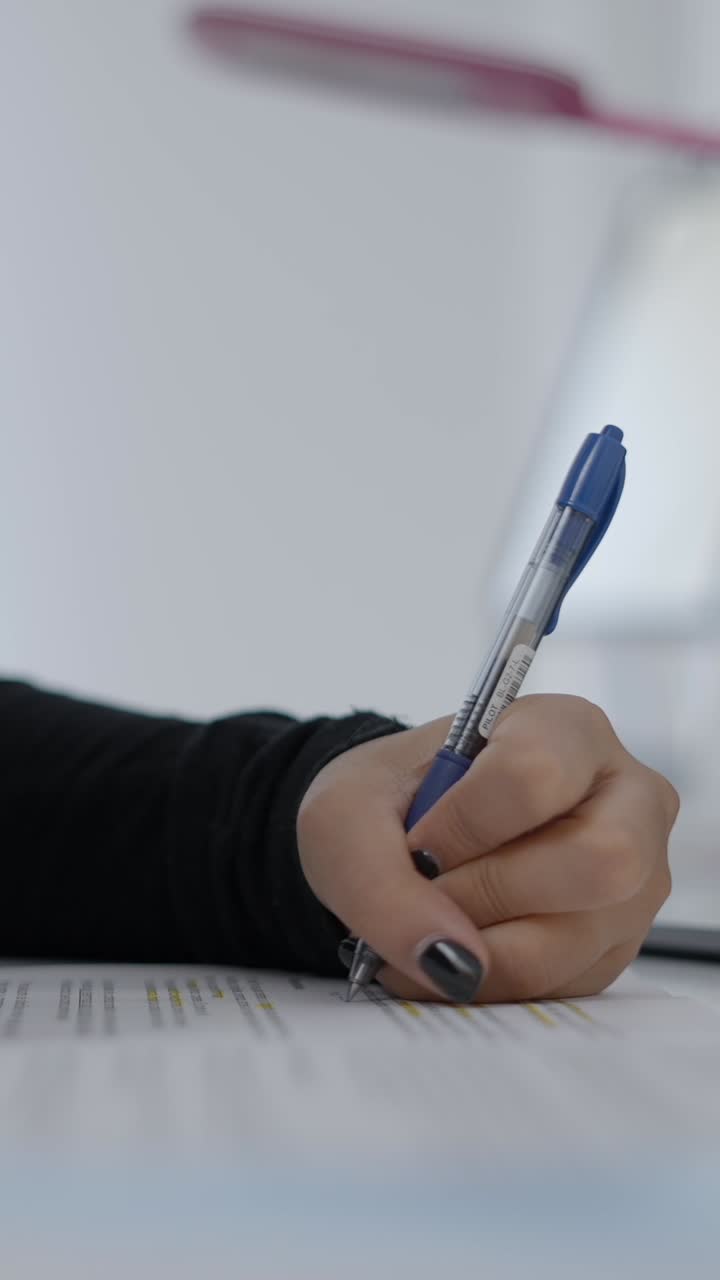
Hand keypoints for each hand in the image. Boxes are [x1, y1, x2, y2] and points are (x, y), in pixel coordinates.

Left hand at [297, 695, 677, 1002]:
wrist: (403, 839)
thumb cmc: (387, 803)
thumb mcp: (345, 819)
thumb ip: (379, 881)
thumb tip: (449, 959)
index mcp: (567, 729)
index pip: (535, 775)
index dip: (465, 824)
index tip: (418, 844)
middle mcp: (627, 797)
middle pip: (602, 860)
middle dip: (491, 893)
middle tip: (433, 891)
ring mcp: (636, 875)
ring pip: (580, 936)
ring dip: (484, 950)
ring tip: (431, 928)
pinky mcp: (616, 941)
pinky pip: (566, 982)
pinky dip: (493, 980)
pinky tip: (457, 950)